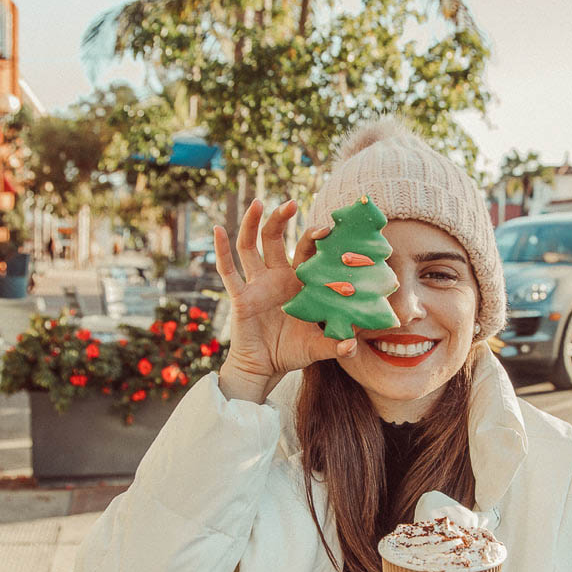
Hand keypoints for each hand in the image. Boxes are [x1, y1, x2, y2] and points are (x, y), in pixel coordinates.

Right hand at [213, 199, 358, 401]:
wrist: (265, 369)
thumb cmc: (292, 352)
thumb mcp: (317, 347)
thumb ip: (334, 343)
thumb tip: (352, 344)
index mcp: (298, 282)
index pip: (306, 252)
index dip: (314, 238)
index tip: (327, 227)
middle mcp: (277, 277)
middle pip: (276, 239)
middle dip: (282, 219)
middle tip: (292, 203)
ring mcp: (256, 284)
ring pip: (251, 247)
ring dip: (252, 224)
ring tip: (258, 202)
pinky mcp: (240, 296)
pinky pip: (228, 272)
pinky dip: (221, 251)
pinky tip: (218, 229)